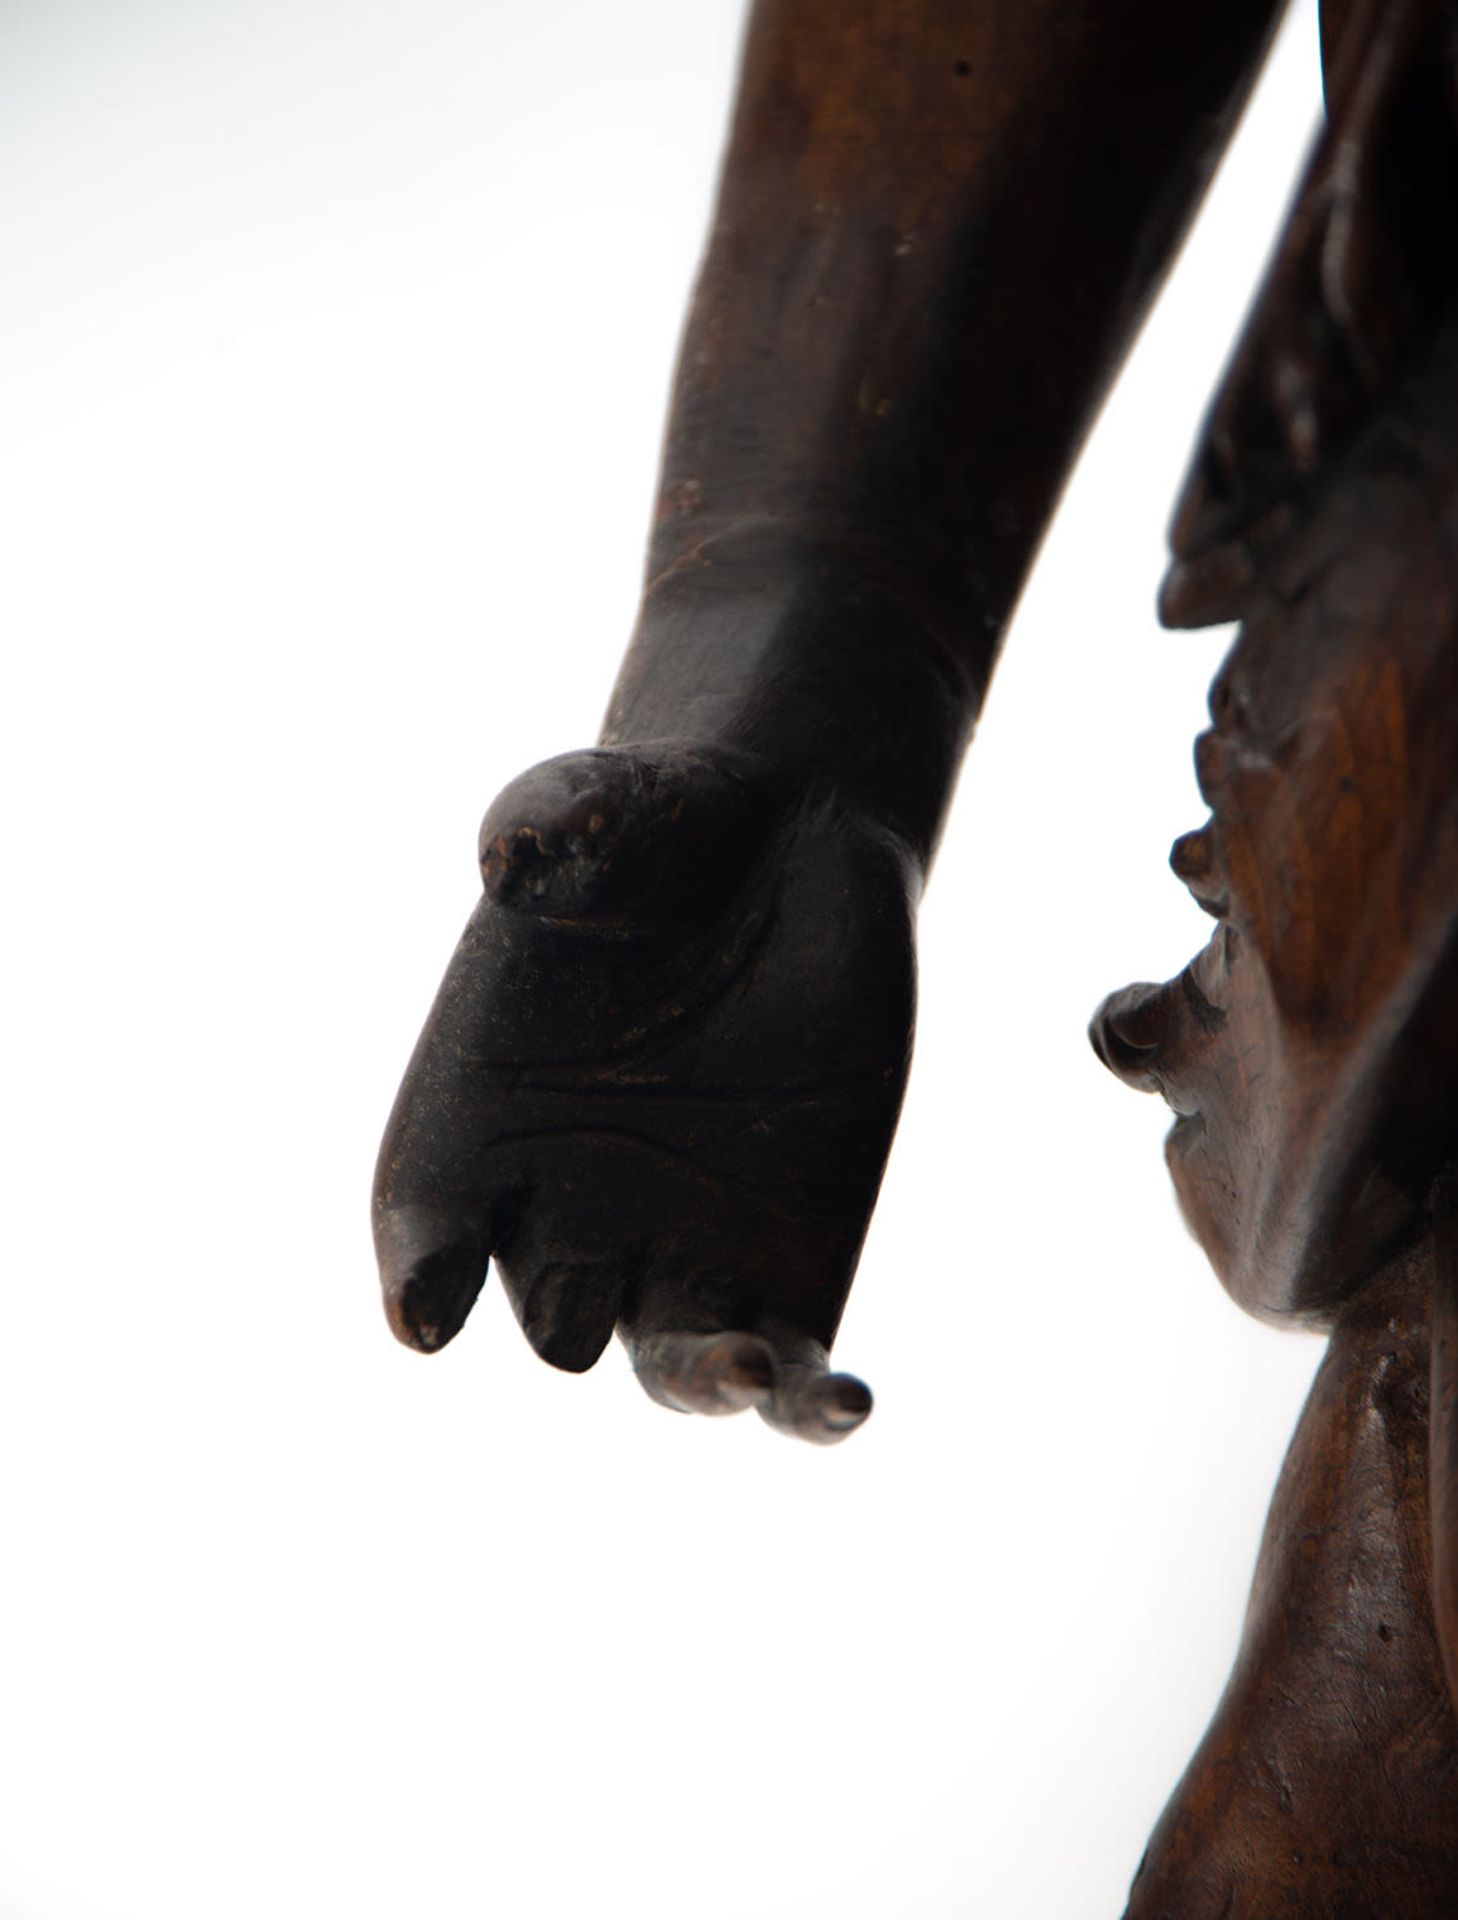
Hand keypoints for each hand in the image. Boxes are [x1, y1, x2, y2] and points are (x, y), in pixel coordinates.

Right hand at [372, 742, 916, 1442]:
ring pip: (670, 1366)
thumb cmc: (659, 826)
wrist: (783, 838)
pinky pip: (788, 1363)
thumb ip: (554, 828)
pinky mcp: (790, 1254)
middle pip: (548, 1305)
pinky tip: (844, 1403)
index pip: (425, 1213)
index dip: (419, 1265)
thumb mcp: (602, 809)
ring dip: (699, 1381)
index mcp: (480, 1110)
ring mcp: (683, 1240)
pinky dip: (806, 1404)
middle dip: (562, 1308)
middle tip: (589, 1292)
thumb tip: (517, 851)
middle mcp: (569, 1198)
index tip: (425, 1310)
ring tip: (742, 1364)